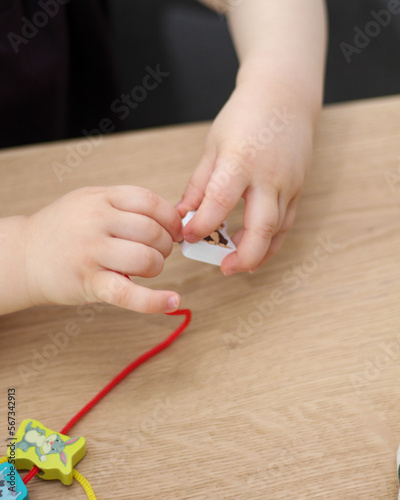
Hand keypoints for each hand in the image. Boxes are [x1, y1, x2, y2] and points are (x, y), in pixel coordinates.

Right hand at [24, 186, 182, 312]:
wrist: (25, 255)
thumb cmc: (64, 229)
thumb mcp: (90, 202)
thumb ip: (125, 206)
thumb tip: (171, 219)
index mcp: (100, 199)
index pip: (149, 202)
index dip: (170, 218)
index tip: (175, 230)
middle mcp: (96, 222)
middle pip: (152, 232)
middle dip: (165, 245)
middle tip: (157, 251)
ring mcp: (91, 253)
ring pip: (146, 259)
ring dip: (157, 266)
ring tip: (147, 268)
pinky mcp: (89, 283)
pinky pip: (129, 294)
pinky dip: (154, 301)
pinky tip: (172, 301)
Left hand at [176, 80, 314, 274]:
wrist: (284, 96)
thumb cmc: (244, 117)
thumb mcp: (213, 146)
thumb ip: (199, 184)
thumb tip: (183, 215)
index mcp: (240, 161)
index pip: (219, 202)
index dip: (202, 226)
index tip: (187, 237)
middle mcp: (268, 176)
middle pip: (260, 228)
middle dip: (242, 256)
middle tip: (223, 268)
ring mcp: (288, 184)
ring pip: (277, 231)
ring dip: (258, 253)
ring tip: (236, 264)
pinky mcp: (298, 189)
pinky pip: (286, 223)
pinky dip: (272, 241)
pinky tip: (257, 252)